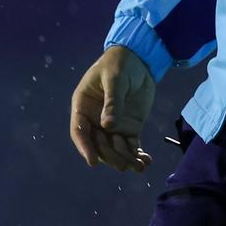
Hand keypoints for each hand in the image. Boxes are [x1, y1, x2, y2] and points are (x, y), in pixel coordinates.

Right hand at [69, 46, 155, 172]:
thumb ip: (112, 101)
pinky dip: (137, 155)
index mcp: (83, 106)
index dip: (84, 147)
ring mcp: (113, 126)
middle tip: (123, 165)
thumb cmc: (118, 63)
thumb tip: (107, 125)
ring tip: (138, 166)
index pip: (80, 131)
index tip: (93, 161)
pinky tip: (145, 161)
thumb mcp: (114, 78)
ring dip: (125, 159)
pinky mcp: (129, 128)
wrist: (139, 59)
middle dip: (110, 157)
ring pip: (115, 149)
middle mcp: (95, 120)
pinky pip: (130, 146)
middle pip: (98, 145)